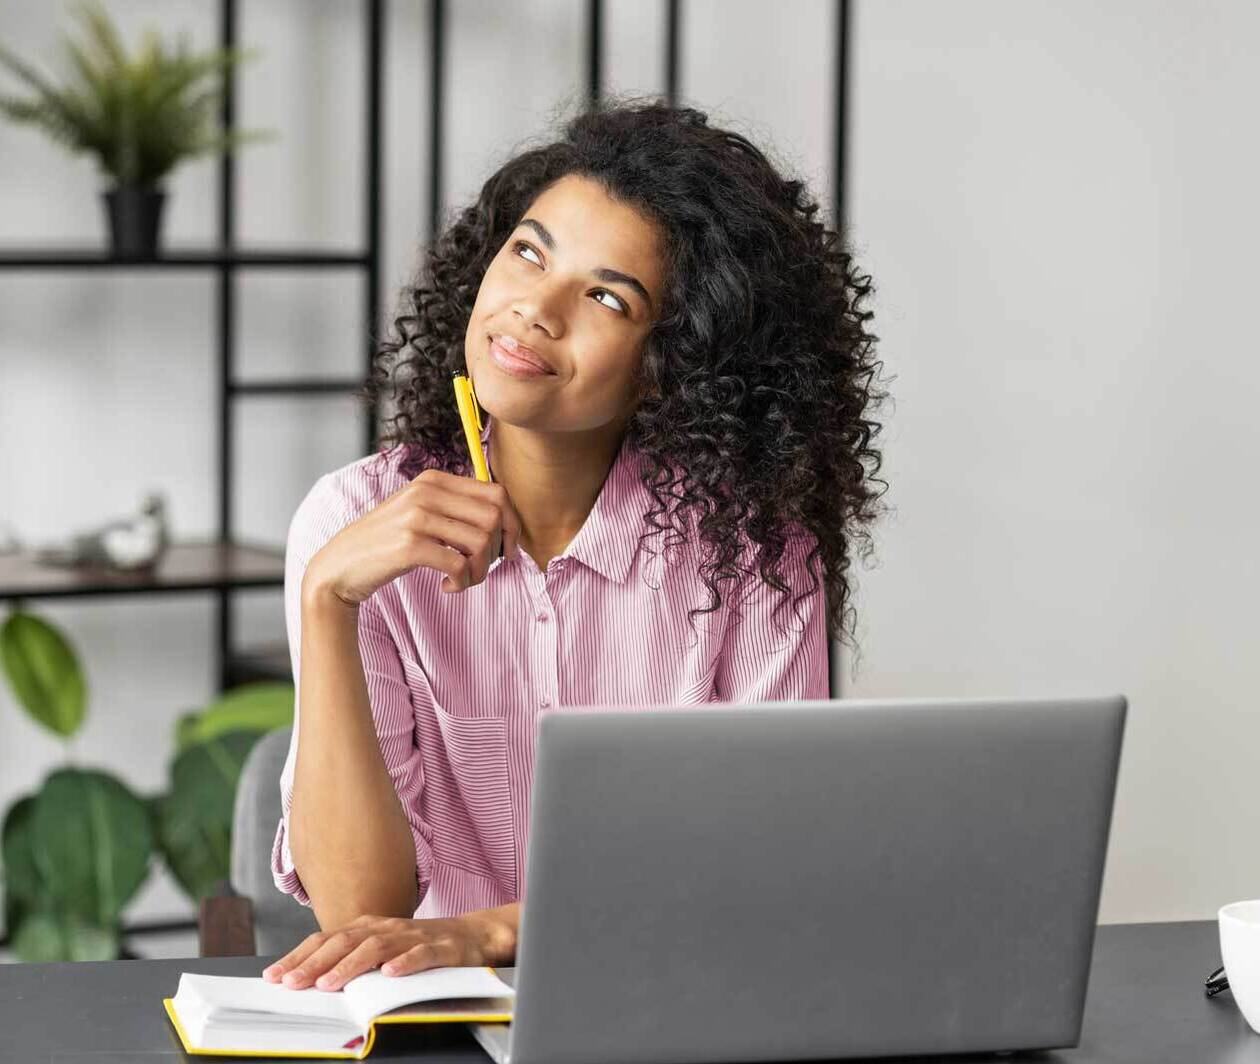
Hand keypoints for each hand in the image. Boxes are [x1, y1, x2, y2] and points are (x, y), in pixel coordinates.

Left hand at [260, 911, 513, 991]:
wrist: (471, 936)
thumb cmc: (419, 947)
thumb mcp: (380, 951)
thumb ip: (350, 961)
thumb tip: (308, 981)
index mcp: (368, 927)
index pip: (327, 940)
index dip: (300, 957)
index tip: (275, 976)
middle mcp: (386, 927)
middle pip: (345, 941)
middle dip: (315, 963)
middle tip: (292, 983)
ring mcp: (413, 935)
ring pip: (378, 947)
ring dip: (351, 965)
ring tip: (329, 983)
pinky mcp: (441, 947)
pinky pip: (422, 954)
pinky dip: (405, 962)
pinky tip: (390, 974)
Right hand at [303, 468, 522, 606]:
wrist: (341, 565)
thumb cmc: (388, 543)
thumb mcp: (421, 512)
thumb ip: (456, 508)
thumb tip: (506, 522)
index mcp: (434, 480)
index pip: (496, 493)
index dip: (511, 524)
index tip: (505, 550)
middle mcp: (426, 491)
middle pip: (494, 517)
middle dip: (498, 550)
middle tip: (480, 568)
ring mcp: (416, 517)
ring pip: (481, 542)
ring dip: (480, 570)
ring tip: (463, 580)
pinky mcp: (409, 546)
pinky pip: (460, 564)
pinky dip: (462, 581)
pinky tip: (447, 586)